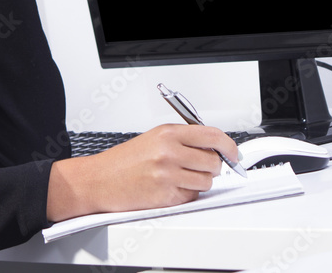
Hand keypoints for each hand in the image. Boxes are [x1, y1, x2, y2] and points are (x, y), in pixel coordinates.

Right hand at [46, 125, 237, 221]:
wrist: (98, 180)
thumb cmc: (123, 161)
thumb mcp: (153, 138)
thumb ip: (183, 139)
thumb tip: (214, 146)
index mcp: (167, 133)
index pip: (213, 136)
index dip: (229, 146)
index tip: (233, 153)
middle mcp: (169, 152)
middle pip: (214, 161)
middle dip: (212, 167)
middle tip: (199, 167)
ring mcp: (168, 175)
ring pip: (206, 182)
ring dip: (199, 182)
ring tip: (179, 178)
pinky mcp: (166, 196)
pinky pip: (192, 197)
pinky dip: (186, 195)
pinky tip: (169, 188)